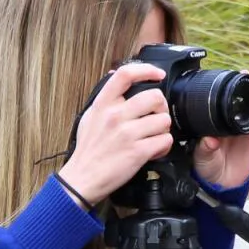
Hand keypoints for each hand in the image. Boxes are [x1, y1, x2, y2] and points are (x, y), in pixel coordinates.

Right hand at [58, 62, 173, 205]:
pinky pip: (165, 140)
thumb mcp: (89, 117)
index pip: (125, 74)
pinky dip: (164, 145)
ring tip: (154, 136)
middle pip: (154, 96)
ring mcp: (127, 134)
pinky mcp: (137, 152)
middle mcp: (115, 116)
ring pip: (163, 120)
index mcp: (103, 104)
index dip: (146, 70)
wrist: (83, 178)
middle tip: (157, 115)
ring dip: (163, 129)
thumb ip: (104, 97)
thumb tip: (114, 75)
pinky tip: (154, 149)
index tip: (157, 74)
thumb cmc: (88, 149)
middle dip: (161, 107)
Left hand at [193, 95, 248, 189]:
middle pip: (238, 99)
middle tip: (246, 83)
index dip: (222, 92)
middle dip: (244, 89)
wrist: (223, 182)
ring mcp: (245, 125)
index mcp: (212, 121)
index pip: (217, 102)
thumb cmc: (208, 166)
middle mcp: (229, 119)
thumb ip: (205, 150)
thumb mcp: (203, 158)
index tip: (224, 86)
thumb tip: (209, 141)